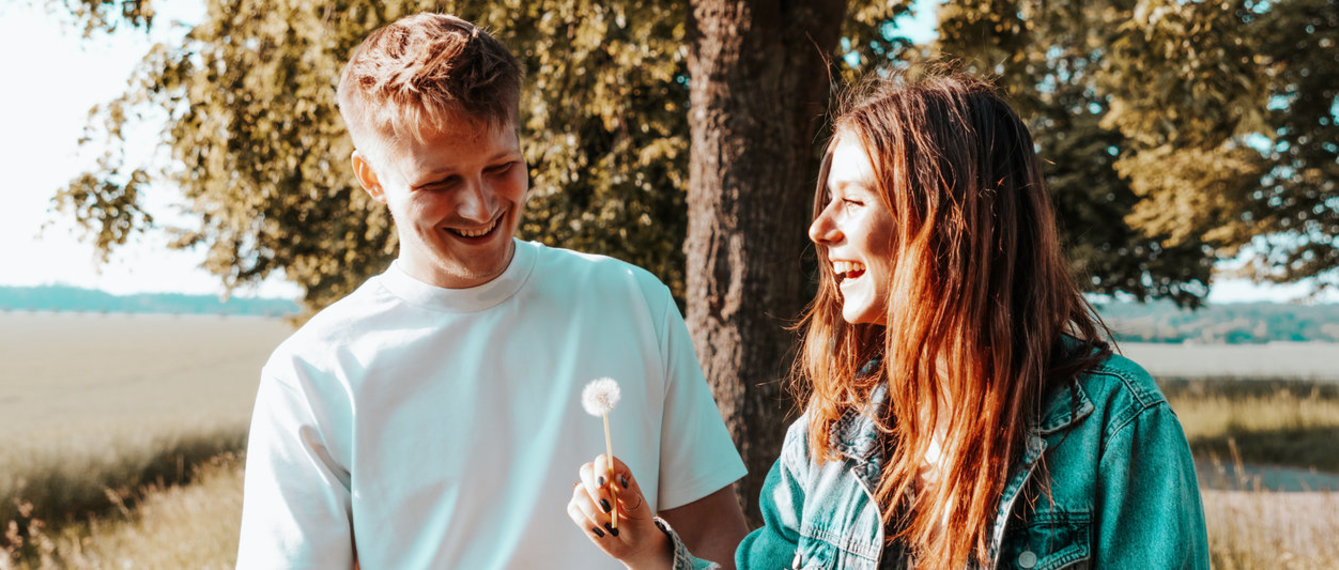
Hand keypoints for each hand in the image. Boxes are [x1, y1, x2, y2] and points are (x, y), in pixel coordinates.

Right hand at [567, 454, 672, 569]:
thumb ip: (627, 493)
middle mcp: (601, 481)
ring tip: (610, 525)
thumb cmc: (639, 522)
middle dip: (595, 492)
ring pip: (579, 494)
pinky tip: (602, 529)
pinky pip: (574, 511)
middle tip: (609, 508)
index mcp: (618, 474)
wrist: (633, 544)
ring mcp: (588, 495)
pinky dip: (588, 523)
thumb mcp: (638, 508)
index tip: (603, 484)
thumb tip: (617, 478)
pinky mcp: (579, 510)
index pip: (604, 461)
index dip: (601, 469)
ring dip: (595, 513)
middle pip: (586, 471)